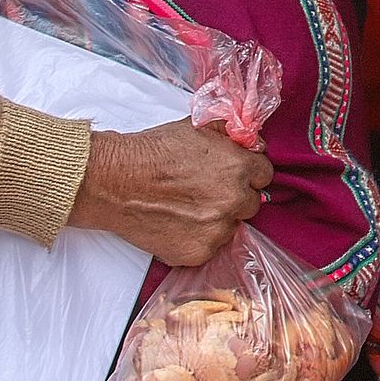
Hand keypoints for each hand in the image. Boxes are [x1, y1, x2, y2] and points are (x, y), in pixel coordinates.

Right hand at [69, 121, 273, 266]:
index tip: (230, 174)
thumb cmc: (154, 151)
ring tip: (187, 206)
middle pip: (251, 203)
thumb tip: (254, 142)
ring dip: (216, 219)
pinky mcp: (197, 253)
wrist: (115, 181)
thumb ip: (233, 133)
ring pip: (230, 226)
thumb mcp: (199, 126)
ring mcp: (216, 230)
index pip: (264, 175)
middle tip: (206, 190)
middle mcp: (233, 201)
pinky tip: (177, 222)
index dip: (247, 173)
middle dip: (234, 197)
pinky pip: (209, 247)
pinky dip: (197, 238)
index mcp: (239, 168)